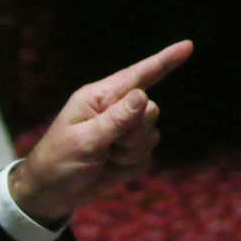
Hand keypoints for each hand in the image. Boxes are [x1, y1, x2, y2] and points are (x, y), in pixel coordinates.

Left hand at [8, 40, 192, 225]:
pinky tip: (109, 169)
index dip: (164, 61)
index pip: (137, 75)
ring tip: (103, 159)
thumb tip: (142, 95)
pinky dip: (130, 167)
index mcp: (98, 98)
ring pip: (152, 134)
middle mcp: (113, 110)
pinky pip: (147, 155)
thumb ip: (115, 120)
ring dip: (130, 153)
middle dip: (134, 132)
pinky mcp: (129, 153)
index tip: (188, 46)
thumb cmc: (58, 161)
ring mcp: (123, 132)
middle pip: (150, 110)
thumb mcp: (84, 141)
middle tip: (107, 147)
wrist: (52, 194)